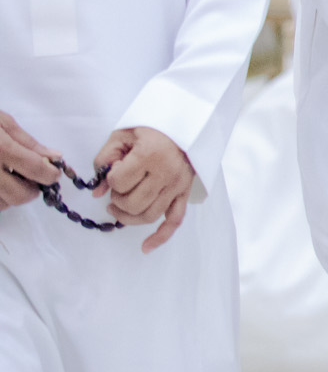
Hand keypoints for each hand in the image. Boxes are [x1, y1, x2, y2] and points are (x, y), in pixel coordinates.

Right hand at [0, 110, 59, 208]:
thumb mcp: (2, 122)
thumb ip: (28, 142)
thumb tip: (55, 157)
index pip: (34, 168)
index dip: (50, 174)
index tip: (53, 173)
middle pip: (18, 195)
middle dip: (32, 190)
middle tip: (33, 180)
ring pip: (2, 205)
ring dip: (13, 196)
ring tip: (10, 180)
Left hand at [92, 127, 195, 253]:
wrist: (186, 123)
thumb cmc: (151, 127)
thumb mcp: (122, 135)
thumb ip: (104, 159)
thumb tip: (97, 192)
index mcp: (150, 155)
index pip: (119, 182)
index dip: (110, 180)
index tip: (115, 168)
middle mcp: (166, 173)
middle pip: (133, 203)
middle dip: (117, 200)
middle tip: (116, 190)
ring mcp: (177, 185)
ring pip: (148, 215)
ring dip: (128, 216)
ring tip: (118, 207)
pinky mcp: (184, 193)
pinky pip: (175, 220)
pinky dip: (161, 237)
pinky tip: (146, 247)